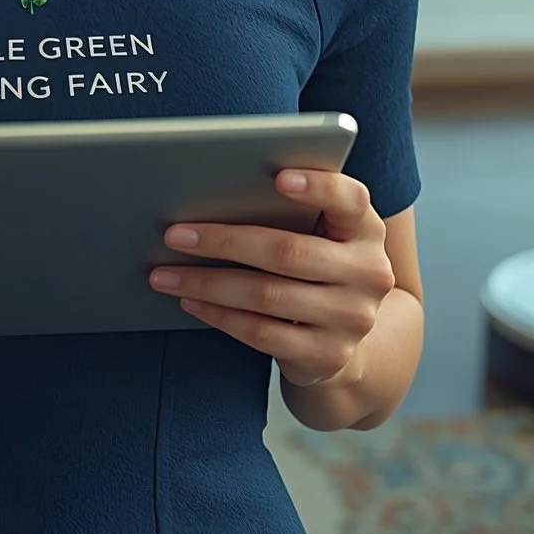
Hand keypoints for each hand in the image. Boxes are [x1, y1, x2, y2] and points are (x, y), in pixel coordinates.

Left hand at [148, 169, 397, 387]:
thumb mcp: (322, 238)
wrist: (344, 342)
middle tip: (174, 234)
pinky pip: (260, 332)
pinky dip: (218, 315)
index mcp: (366, 231)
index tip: (277, 178)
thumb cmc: (316, 270)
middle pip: (288, 251)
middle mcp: (368, 274)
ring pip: (266, 295)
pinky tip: (191, 302)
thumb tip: (215, 191)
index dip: (318, 187)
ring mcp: (351, 319)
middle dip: (223, 240)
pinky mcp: (327, 355)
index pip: (351, 199)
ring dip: (207, 283)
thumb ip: (294, 213)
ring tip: (165, 274)